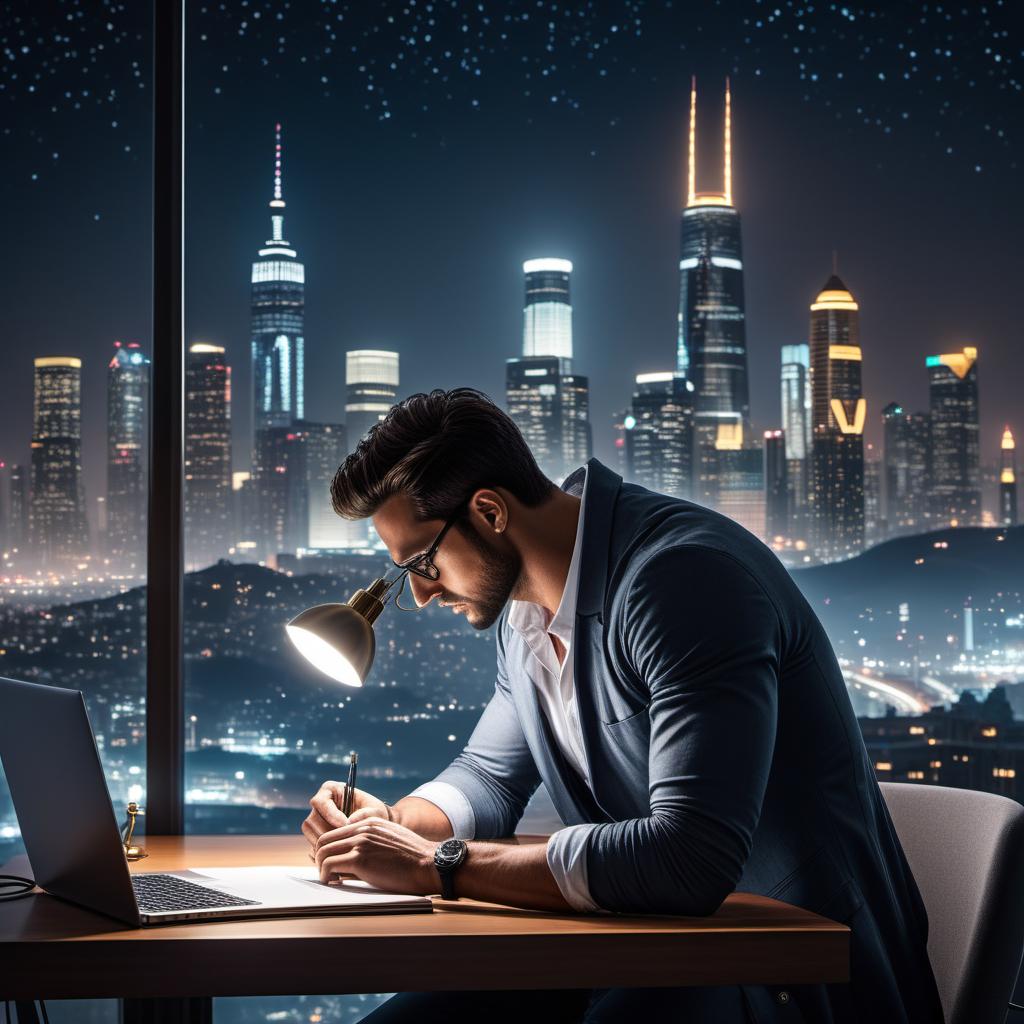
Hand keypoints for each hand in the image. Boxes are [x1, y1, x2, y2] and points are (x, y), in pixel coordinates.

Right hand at [301, 780, 391, 853]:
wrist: (373, 828)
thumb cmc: (374, 814)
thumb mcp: (376, 811)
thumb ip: (366, 814)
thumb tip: (350, 821)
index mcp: (329, 790)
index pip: (320, 802)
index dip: (332, 815)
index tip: (347, 825)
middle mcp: (317, 805)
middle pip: (311, 821)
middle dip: (328, 833)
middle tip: (345, 841)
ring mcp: (313, 822)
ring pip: (309, 835)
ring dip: (325, 845)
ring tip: (344, 850)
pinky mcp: (313, 838)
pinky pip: (312, 848)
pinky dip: (324, 854)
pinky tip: (339, 856)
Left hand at [314, 818, 438, 894]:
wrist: (429, 864)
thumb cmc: (414, 859)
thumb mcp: (391, 842)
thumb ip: (371, 844)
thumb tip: (350, 861)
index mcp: (370, 822)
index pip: (336, 831)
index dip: (328, 849)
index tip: (330, 863)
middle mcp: (362, 828)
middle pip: (325, 840)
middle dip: (320, 858)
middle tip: (325, 873)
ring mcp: (361, 842)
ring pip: (323, 852)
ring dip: (321, 869)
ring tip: (329, 880)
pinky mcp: (360, 858)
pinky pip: (330, 865)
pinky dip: (326, 876)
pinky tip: (334, 884)